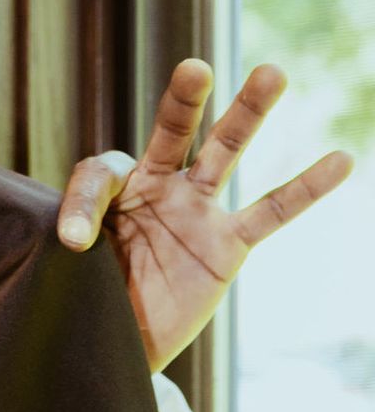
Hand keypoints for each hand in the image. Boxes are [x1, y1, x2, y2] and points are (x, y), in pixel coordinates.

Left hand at [54, 59, 353, 370]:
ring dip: (248, 114)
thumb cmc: (90, 296)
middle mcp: (158, 187)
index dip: (84, 205)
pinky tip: (340, 160)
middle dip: (184, 102)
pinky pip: (271, 212)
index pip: (100, 174)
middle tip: (194, 68)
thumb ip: (76, 243)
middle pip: (173, 132)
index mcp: (113, 189)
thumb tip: (72, 242)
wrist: (122, 342)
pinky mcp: (227, 244)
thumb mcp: (70, 269)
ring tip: (272, 73)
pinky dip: (306, 189)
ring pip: (226, 153)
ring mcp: (197, 211)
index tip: (73, 243)